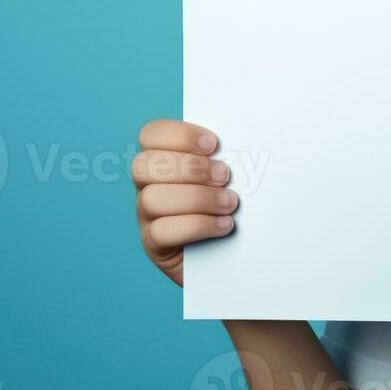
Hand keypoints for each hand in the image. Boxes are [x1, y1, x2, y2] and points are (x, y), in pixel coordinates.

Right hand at [129, 119, 238, 286]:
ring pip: (152, 199)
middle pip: (143, 165)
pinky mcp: (155, 247)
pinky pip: (161, 232)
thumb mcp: (233, 175)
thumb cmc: (237, 206)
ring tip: (229, 203)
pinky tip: (224, 225)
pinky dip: (197, 225)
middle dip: (189, 168)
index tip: (214, 144)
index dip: (179, 135)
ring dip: (197, 198)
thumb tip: (247, 142)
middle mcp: (149, 186)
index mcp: (164, 160)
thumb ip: (228, 156)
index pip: (151, 134)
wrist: (239, 255)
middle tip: (225, 176)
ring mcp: (147, 217)